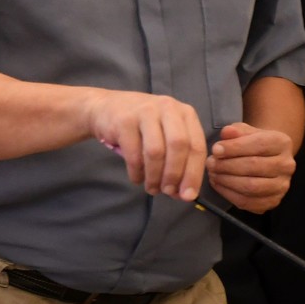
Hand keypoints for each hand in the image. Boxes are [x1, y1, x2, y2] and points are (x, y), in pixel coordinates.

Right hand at [86, 90, 206, 201]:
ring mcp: (145, 112)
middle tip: (168, 191)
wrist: (107, 108)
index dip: (194, 173)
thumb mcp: (166, 135)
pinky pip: (134, 154)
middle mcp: (168, 108)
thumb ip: (179, 161)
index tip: (188, 195)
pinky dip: (137, 173)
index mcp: (185, 113)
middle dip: (174, 174)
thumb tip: (185, 193)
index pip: (197, 145)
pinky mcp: (125, 121)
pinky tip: (137, 178)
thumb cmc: (143, 126)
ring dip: (155, 176)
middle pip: (179, 146)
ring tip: (152, 188)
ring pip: (155, 151)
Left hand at [206, 123, 295, 212]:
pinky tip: (218, 184)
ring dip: (227, 181)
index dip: (235, 148)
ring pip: (251, 187)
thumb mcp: (245, 131)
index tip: (215, 149)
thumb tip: (226, 133)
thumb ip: (236, 131)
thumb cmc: (252, 143)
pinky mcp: (272, 201)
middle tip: (210, 163)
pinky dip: (229, 194)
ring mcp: (282, 186)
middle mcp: (287, 165)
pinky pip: (248, 202)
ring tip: (213, 174)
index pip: (259, 144)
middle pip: (254, 166)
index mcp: (282, 143)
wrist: (266, 159)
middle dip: (228, 165)